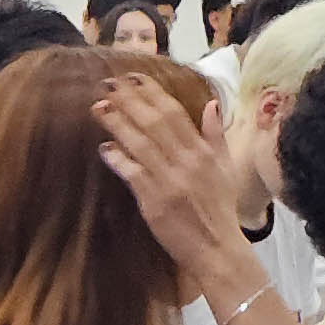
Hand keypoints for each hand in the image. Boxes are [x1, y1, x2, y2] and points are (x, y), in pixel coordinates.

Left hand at [89, 74, 253, 301]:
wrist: (217, 246)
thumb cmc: (219, 208)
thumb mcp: (225, 168)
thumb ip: (216, 136)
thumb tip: (212, 105)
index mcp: (204, 151)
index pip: (175, 113)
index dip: (153, 94)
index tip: (135, 78)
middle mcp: (187, 161)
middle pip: (155, 123)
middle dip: (130, 100)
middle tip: (108, 84)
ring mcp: (170, 180)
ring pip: (140, 144)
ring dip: (118, 123)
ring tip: (99, 107)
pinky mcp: (154, 201)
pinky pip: (133, 174)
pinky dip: (118, 159)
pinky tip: (104, 147)